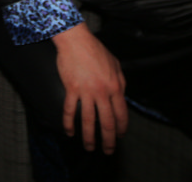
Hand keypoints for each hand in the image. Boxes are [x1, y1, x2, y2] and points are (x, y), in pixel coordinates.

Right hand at [53, 24, 127, 152]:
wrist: (76, 40)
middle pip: (107, 122)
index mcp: (115, 86)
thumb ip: (120, 82)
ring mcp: (86, 91)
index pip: (121, 114)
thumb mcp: (115, 64)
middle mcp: (102, 92)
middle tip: (108, 150)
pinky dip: (69, 124)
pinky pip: (70, 111)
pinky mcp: (72, 89)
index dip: (121, 128)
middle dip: (108, 140)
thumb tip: (121, 96)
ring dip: (89, 137)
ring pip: (89, 121)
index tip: (120, 137)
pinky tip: (69, 132)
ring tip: (89, 147)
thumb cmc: (96, 50)